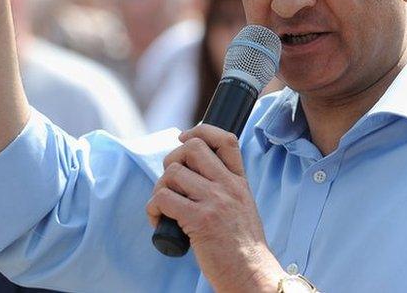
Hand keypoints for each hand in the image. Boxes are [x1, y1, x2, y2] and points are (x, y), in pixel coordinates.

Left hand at [146, 124, 283, 292]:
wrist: (252, 275)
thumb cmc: (243, 249)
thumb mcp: (244, 208)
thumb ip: (226, 189)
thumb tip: (195, 176)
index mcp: (240, 183)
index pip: (226, 139)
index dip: (200, 131)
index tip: (184, 139)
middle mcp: (228, 187)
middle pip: (192, 148)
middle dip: (173, 160)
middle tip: (171, 182)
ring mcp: (214, 202)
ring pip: (173, 173)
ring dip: (160, 189)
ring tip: (165, 208)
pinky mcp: (198, 220)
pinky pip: (163, 199)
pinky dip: (154, 209)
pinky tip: (161, 221)